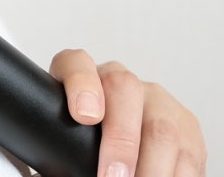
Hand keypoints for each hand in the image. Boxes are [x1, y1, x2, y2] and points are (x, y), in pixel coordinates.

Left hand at [50, 49, 206, 176]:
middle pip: (124, 90)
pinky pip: (188, 154)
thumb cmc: (85, 141)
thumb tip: (41, 172)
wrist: (124, 142)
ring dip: (150, 169)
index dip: (81, 84)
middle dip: (121, 141)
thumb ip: (58, 142)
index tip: (83, 116)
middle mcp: (121, 81)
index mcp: (82, 75)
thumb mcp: (67, 135)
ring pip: (162, 128)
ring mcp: (157, 100)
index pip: (76, 63)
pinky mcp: (187, 127)